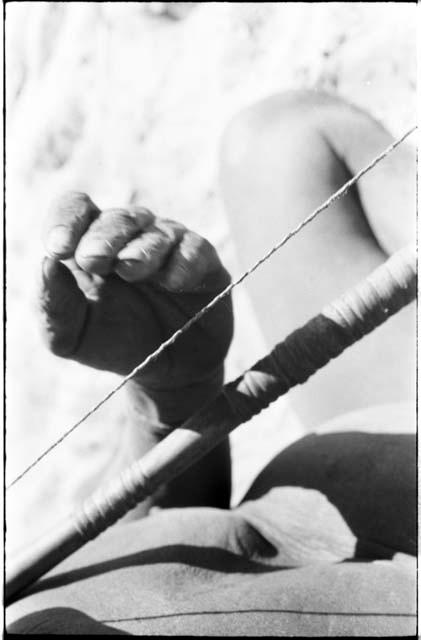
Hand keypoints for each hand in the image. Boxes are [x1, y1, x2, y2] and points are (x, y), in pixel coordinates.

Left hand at [39, 192, 232, 418]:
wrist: (165, 373)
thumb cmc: (112, 345)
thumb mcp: (70, 335)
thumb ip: (51, 303)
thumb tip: (46, 263)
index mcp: (90, 244)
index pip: (76, 208)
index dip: (67, 221)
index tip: (59, 249)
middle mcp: (131, 238)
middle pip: (117, 218)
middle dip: (104, 237)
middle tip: (94, 260)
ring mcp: (169, 248)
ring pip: (158, 232)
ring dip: (143, 250)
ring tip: (131, 270)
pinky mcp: (204, 263)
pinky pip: (196, 250)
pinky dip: (184, 263)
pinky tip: (172, 282)